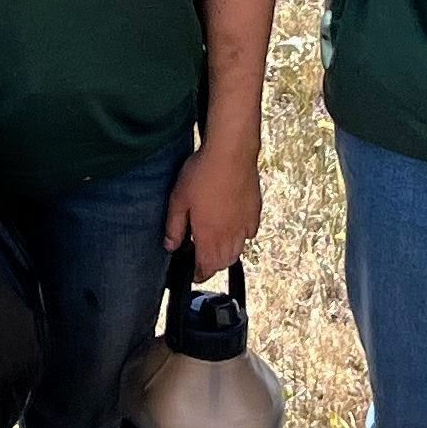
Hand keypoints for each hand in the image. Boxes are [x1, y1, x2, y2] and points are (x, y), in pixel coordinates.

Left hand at [163, 137, 261, 277]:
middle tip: (202, 258)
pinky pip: (250, 233)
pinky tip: (234, 227)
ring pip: (238, 250)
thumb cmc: (202, 175)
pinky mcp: (255, 212)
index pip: (207, 267)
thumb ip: (174, 227)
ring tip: (216, 246)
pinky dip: (242, 237)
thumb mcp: (178, 200)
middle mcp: (230, 236)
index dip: (199, 273)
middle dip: (212, 265)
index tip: (193, 273)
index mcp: (210, 237)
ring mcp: (245, 224)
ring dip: (226, 254)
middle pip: (224, 262)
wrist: (231, 154)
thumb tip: (171, 247)